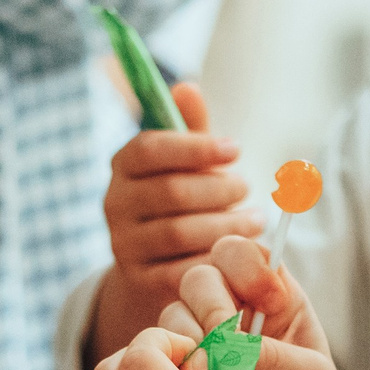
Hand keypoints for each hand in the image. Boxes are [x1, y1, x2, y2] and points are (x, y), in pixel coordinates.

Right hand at [88, 83, 262, 369]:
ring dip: (225, 225)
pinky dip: (215, 260)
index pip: (150, 148)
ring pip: (179, 232)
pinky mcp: (139, 280)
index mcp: (122, 165)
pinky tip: (238, 252)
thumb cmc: (182, 199)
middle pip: (170, 192)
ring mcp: (123, 244)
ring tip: (254, 220)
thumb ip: (190, 128)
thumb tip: (187, 88)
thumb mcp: (186, 162)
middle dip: (218, 190)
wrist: (156, 263)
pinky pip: (181, 270)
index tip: (236, 149)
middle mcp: (114, 203)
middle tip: (247, 189)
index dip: (195, 147)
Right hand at [158, 241, 351, 369]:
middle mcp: (234, 311)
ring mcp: (202, 342)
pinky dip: (172, 367)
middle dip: (211, 303)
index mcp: (274, 298)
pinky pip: (158, 354)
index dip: (249, 267)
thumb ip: (278, 355)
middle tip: (227, 340)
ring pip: (174, 314)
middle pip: (201, 276)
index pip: (246, 254)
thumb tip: (233, 344)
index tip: (270, 301)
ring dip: (191, 340)